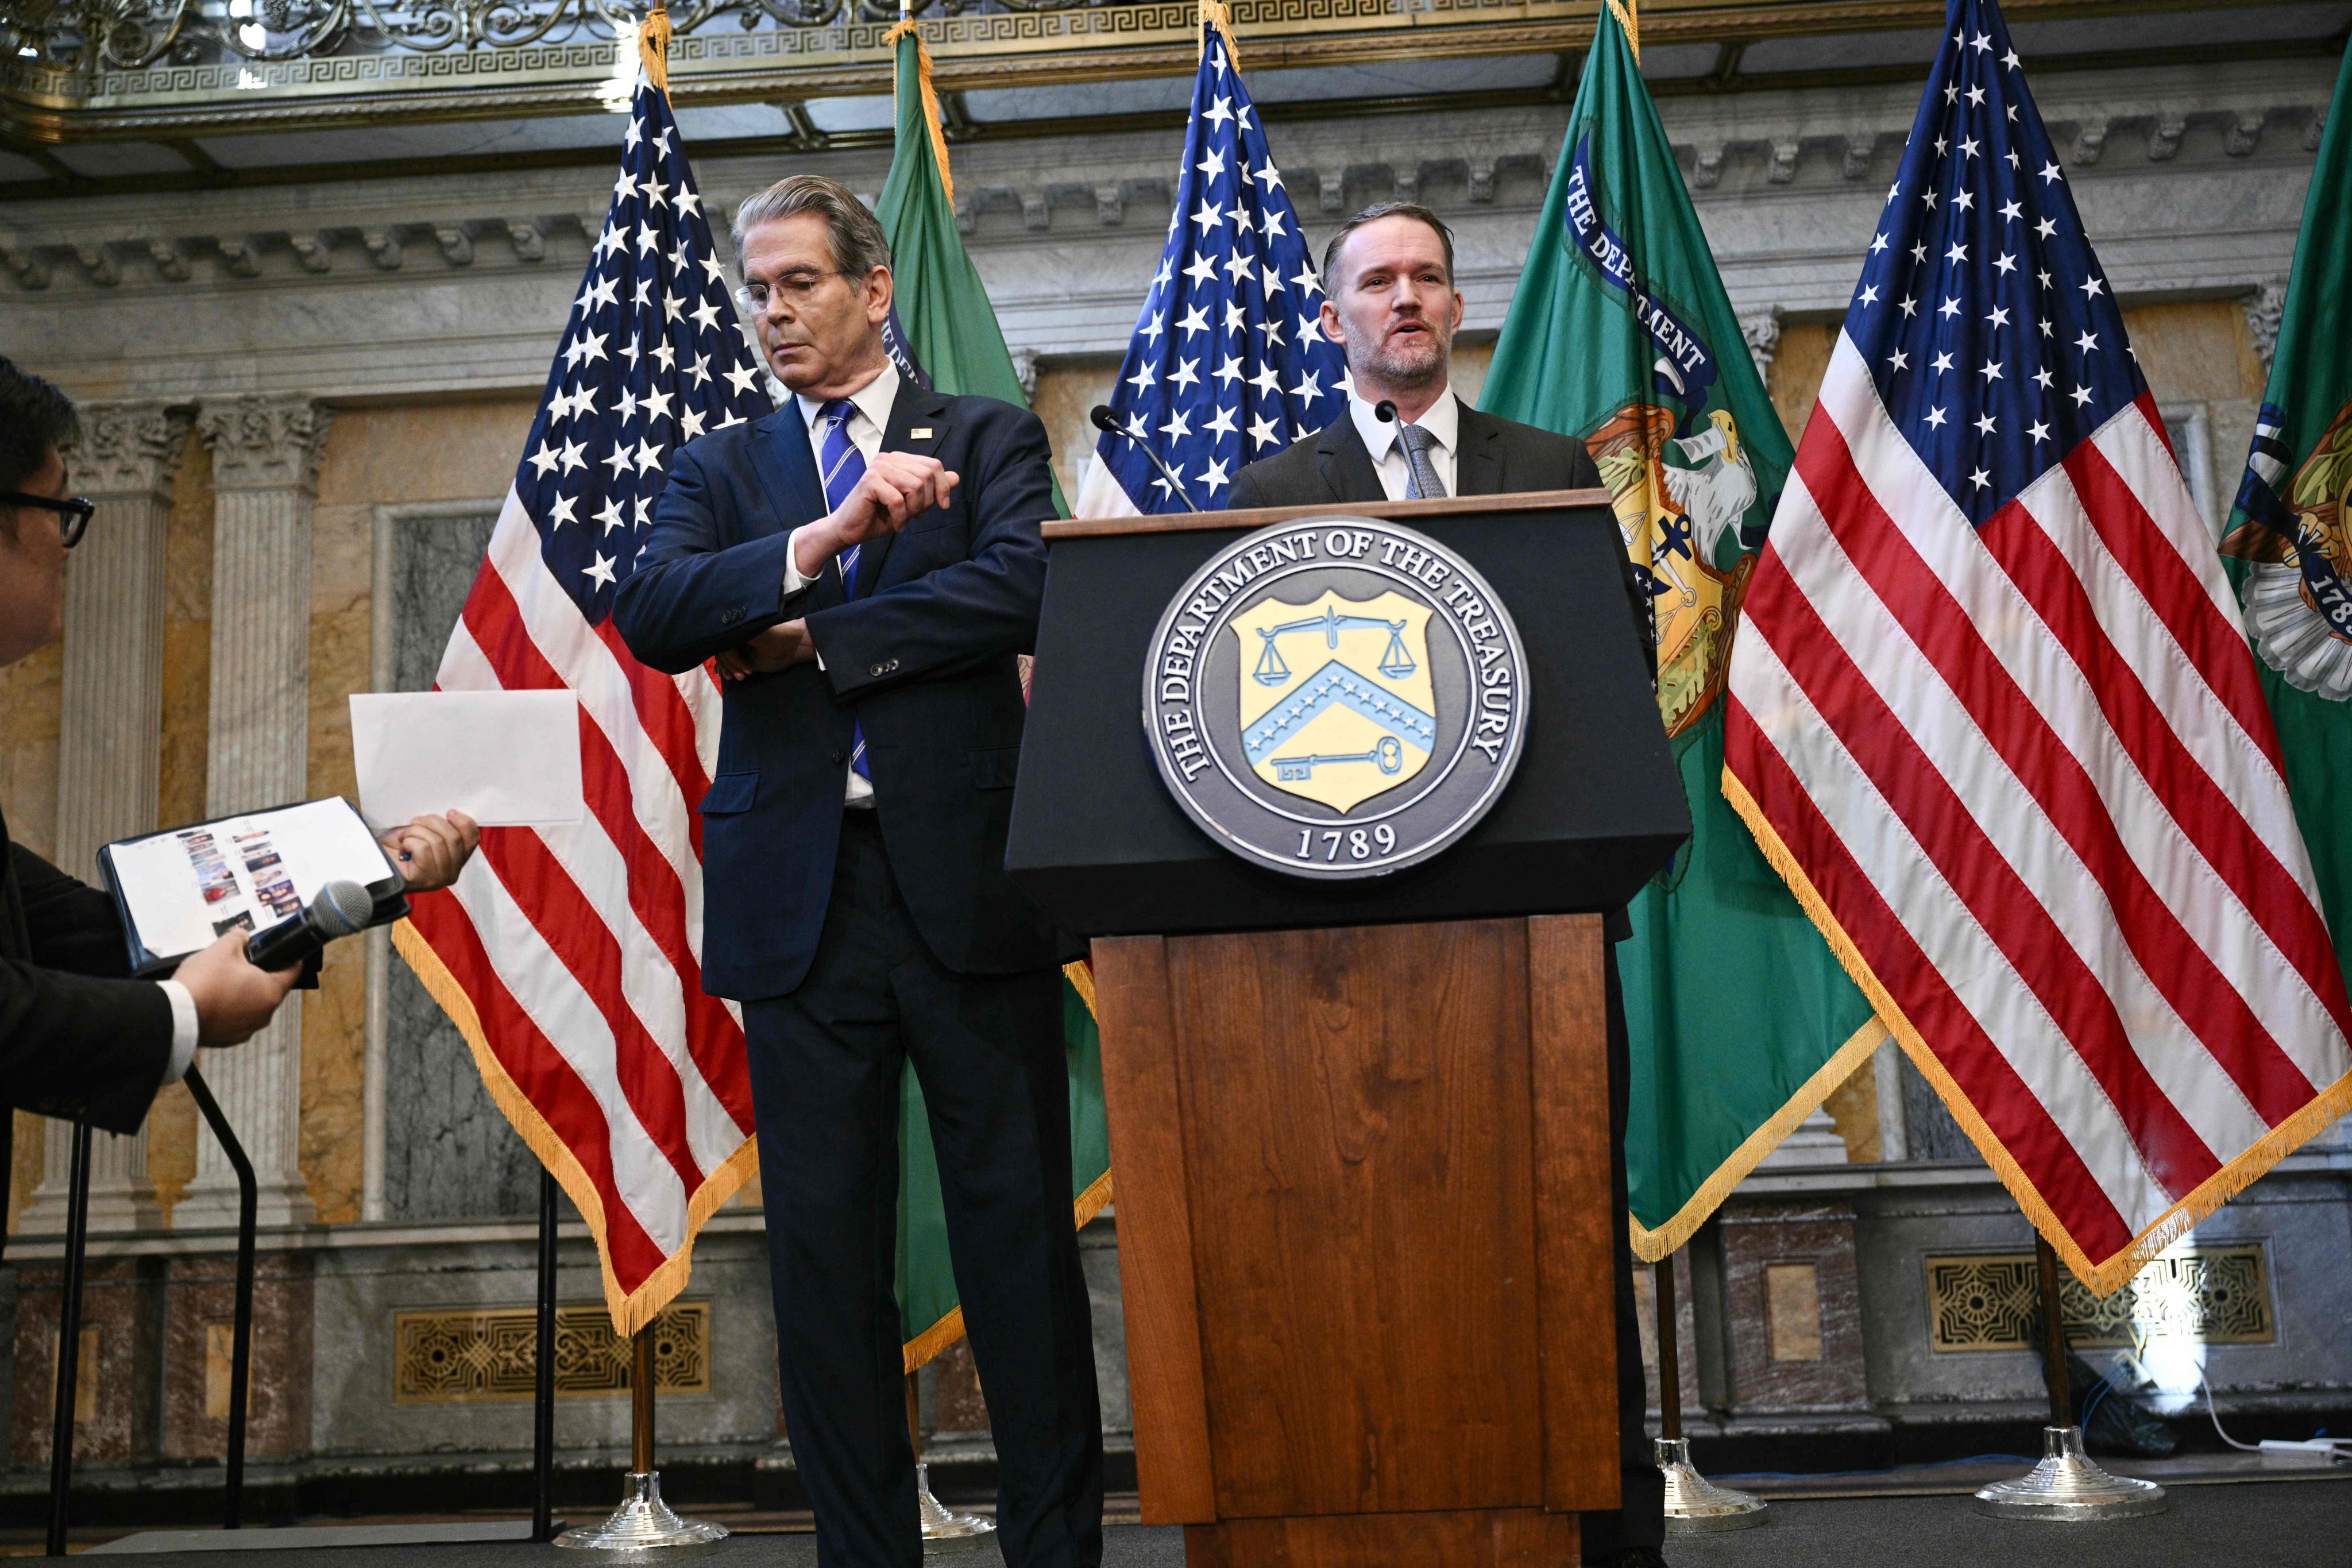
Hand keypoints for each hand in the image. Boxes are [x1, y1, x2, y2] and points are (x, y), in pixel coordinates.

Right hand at [175, 930, 299, 1048]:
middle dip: (259, 976)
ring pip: (251, 1007)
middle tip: (242, 965)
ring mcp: (246, 1030)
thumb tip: (242, 937)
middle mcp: (264, 1015)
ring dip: (242, 995)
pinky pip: (234, 1020)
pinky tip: (213, 1001)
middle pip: (270, 990)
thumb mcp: (222, 949)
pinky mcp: (228, 1039)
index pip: (292, 972)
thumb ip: (238, 938)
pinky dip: (228, 1011)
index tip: (287, 953)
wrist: (175, 1015)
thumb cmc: (203, 982)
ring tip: (223, 982)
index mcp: (271, 992)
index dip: (290, 959)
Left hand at [384, 810, 480, 891]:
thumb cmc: (397, 846)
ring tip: (404, 837)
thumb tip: (453, 813)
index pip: (472, 840)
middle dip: (431, 823)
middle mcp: (452, 873)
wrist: (373, 862)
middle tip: (414, 823)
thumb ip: (441, 828)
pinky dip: (409, 841)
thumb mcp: (423, 832)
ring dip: (415, 832)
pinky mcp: (424, 879)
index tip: (449, 812)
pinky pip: (423, 848)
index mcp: (456, 861)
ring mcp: (439, 879)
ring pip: (437, 841)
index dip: (464, 823)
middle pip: (454, 837)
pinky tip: (402, 848)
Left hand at [714, 619, 816, 682]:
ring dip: (733, 665)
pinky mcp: (742, 627)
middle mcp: (735, 630)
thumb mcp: (749, 663)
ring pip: (723, 648)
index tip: (730, 678)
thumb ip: (734, 664)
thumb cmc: (776, 654)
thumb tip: (717, 670)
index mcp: (737, 637)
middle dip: (727, 667)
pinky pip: (730, 645)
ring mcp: (738, 627)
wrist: (793, 644)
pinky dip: (736, 660)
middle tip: (736, 679)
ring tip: (744, 676)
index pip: (720, 649)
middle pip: (719, 649)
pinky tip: (748, 669)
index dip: (724, 665)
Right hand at [791, 452, 959, 575]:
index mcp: (899, 460)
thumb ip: (933, 488)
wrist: (851, 529)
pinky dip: (900, 518)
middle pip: (926, 475)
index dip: (943, 487)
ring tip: (902, 518)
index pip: (934, 465)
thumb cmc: (881, 515)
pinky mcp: (869, 481)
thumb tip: (956, 476)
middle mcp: (889, 459)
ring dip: (913, 510)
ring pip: (915, 487)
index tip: (942, 506)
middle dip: (926, 501)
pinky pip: (898, 500)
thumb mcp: (914, 502)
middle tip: (914, 515)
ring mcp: (878, 467)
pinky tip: (896, 524)